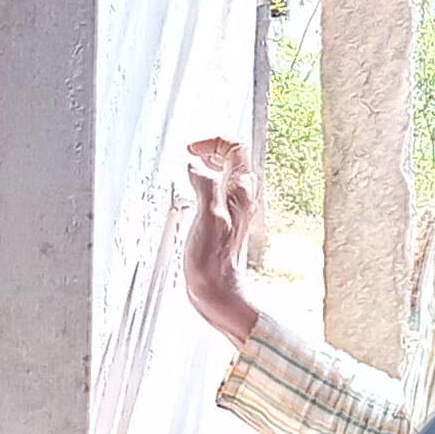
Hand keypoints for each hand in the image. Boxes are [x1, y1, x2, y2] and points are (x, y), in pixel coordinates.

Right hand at [181, 136, 263, 344]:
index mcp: (239, 192)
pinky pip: (220, 191)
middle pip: (234, 158)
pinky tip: (194, 192)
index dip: (213, 142)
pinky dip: (207, 183)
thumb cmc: (214, 262)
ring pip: (227, 174)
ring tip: (193, 165)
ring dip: (210, 164)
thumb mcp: (207, 217)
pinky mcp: (226, 222)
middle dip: (212, 148)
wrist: (219, 291)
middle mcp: (242, 198)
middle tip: (192, 152)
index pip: (235, 148)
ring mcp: (235, 210)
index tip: (193, 149)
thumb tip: (197, 167)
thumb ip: (205, 186)